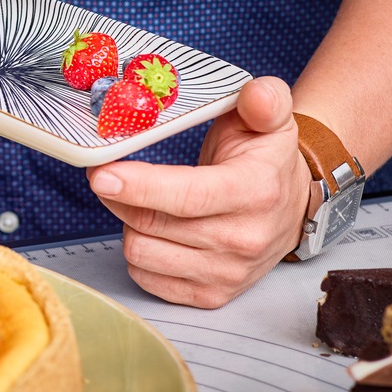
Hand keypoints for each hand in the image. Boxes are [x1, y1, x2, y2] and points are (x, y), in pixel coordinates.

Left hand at [86, 76, 311, 307]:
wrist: (290, 206)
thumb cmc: (265, 158)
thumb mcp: (270, 117)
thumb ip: (264, 100)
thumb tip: (255, 96)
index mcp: (255, 191)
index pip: (187, 196)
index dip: (139, 186)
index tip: (101, 174)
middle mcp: (244, 239)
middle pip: (152, 224)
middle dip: (119, 196)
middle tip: (109, 174)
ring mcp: (228, 273)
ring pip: (141, 253)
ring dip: (128, 224)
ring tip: (141, 202)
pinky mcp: (212, 295)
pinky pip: (147, 279)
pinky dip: (139, 253)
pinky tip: (151, 231)